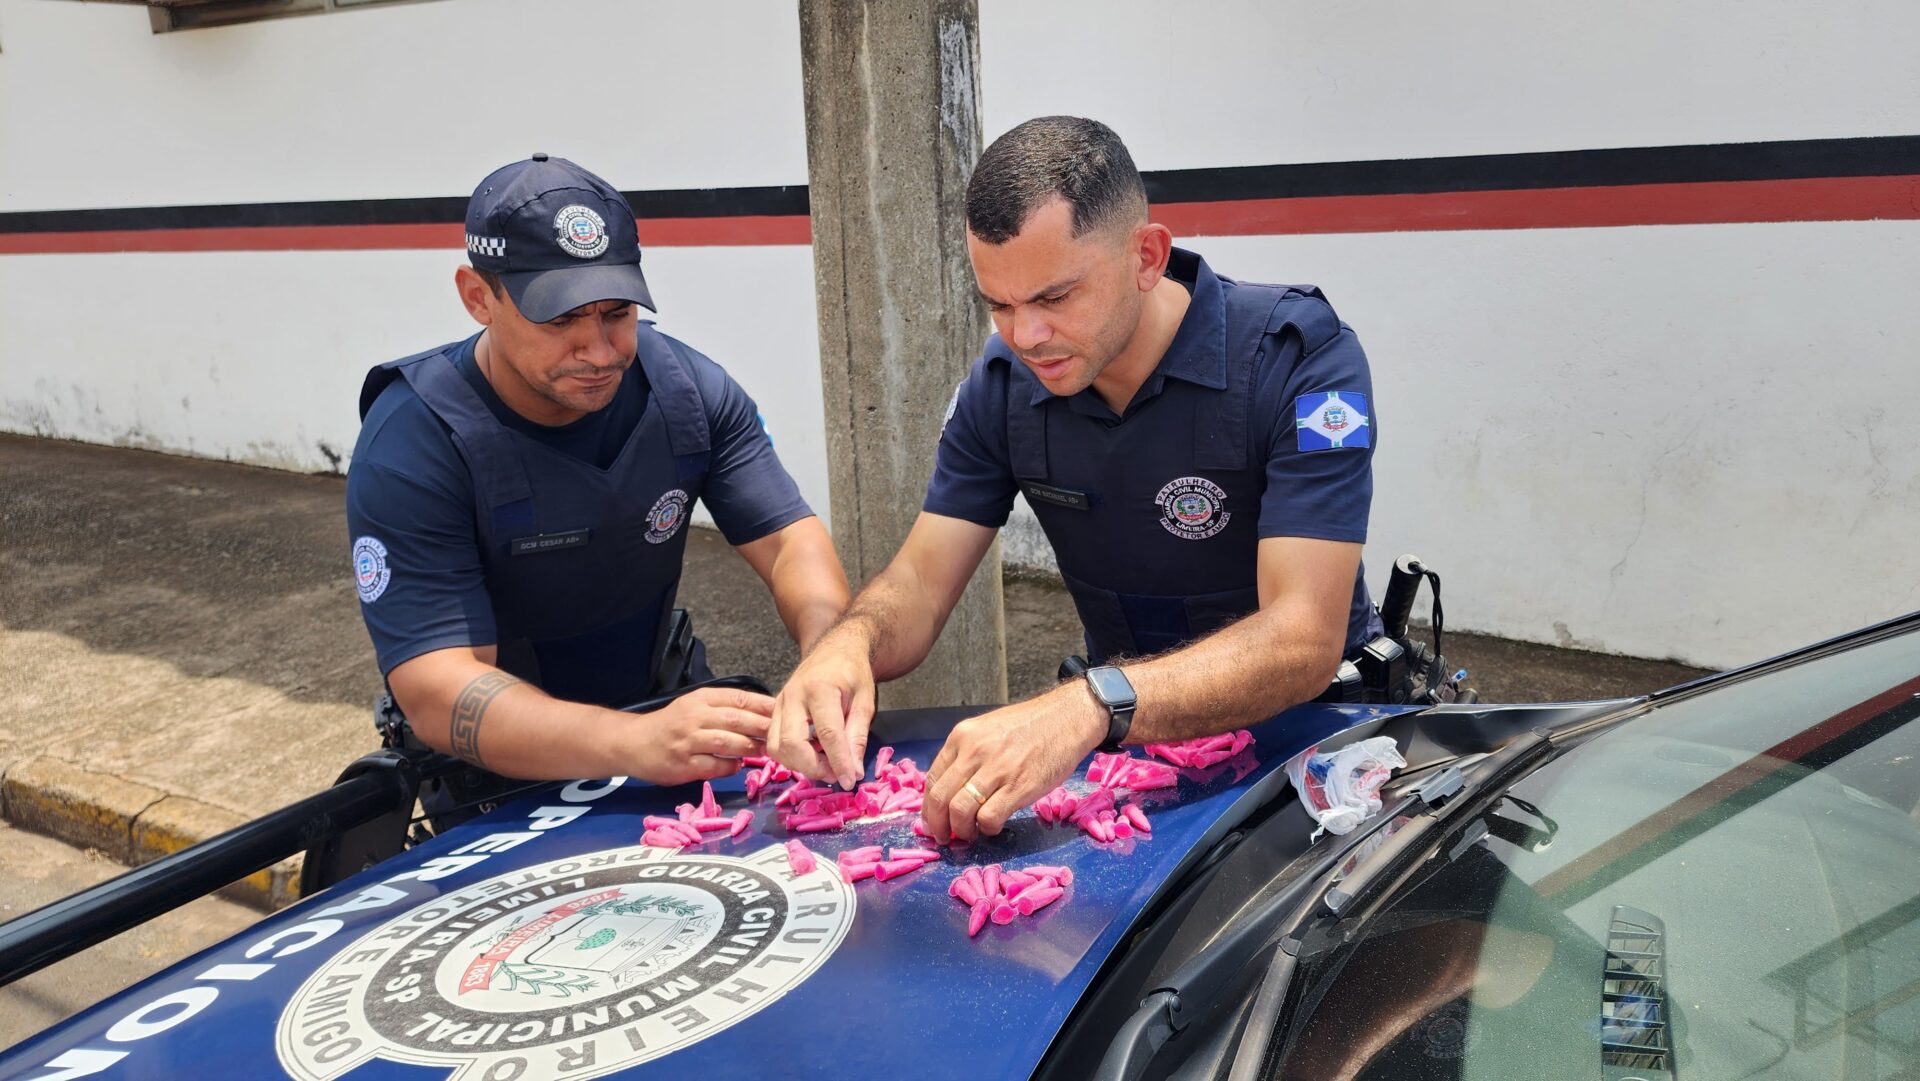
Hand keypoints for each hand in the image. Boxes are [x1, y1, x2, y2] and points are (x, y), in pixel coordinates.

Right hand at [626, 686, 773, 785]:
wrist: (633, 742)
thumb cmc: (671, 724)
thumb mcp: (695, 706)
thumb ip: (724, 708)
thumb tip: (764, 714)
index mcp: (701, 699)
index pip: (739, 697)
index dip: (764, 705)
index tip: (783, 712)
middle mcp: (694, 717)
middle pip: (737, 719)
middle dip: (763, 727)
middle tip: (782, 735)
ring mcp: (688, 741)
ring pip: (728, 742)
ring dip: (750, 748)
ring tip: (765, 752)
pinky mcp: (683, 765)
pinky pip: (714, 766)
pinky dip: (730, 767)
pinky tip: (738, 766)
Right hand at [768, 622, 876, 788]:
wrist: (835, 650)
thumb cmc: (853, 673)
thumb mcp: (865, 702)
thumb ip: (857, 737)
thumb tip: (853, 772)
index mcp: (820, 688)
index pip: (827, 733)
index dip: (839, 762)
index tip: (849, 781)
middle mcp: (793, 695)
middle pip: (791, 743)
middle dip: (813, 767)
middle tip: (837, 774)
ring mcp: (779, 703)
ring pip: (777, 747)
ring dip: (800, 765)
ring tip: (826, 764)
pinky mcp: (774, 711)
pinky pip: (774, 742)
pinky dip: (792, 756)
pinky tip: (812, 754)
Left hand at [923, 682, 1106, 841]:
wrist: (1068, 718)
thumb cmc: (1030, 725)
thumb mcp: (988, 730)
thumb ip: (968, 754)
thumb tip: (952, 789)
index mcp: (963, 736)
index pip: (932, 778)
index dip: (929, 806)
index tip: (934, 820)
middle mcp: (974, 751)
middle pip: (940, 798)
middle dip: (938, 825)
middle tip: (945, 837)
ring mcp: (997, 769)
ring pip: (960, 811)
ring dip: (961, 831)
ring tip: (970, 834)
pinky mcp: (1019, 786)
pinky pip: (989, 817)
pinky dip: (987, 829)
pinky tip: (994, 826)